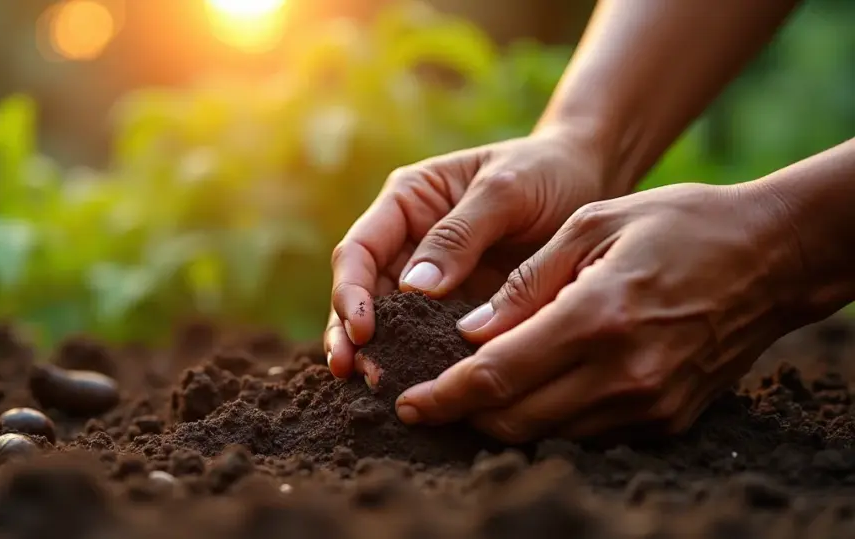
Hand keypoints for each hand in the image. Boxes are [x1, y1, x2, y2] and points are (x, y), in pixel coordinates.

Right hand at [324, 129, 611, 379]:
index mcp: (407, 202)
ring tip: (380, 391)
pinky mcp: (460, 309)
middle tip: (360, 375)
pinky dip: (422, 364)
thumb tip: (415, 289)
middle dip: (354, 336)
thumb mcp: (505, 190)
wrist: (590, 179)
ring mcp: (433, 280)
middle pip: (364, 295)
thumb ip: (459, 234)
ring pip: (390, 324)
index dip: (351, 292)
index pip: (359, 250)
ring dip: (380, 357)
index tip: (363, 331)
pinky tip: (421, 391)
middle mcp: (409, 243)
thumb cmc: (545, 170)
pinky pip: (432, 339)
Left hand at [394, 182, 804, 442]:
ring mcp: (649, 404)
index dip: (444, 396)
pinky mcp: (668, 419)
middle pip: (515, 419)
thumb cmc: (677, 225)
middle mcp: (623, 373)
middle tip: (427, 401)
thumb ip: (525, 284)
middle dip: (462, 415)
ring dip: (500, 421)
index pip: (498, 375)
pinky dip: (548, 419)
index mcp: (596, 317)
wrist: (770, 257)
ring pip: (547, 433)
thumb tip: (470, 333)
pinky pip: (587, 433)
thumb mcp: (592, 226)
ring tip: (469, 396)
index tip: (409, 403)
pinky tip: (529, 393)